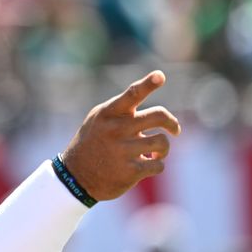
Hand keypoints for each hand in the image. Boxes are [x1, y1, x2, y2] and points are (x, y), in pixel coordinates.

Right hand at [60, 70, 180, 201]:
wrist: (76, 176)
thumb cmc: (92, 142)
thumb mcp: (98, 120)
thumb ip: (122, 111)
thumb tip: (158, 113)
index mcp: (109, 113)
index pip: (132, 94)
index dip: (148, 84)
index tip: (160, 75)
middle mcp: (116, 129)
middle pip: (159, 116)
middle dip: (172, 123)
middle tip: (175, 130)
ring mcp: (123, 150)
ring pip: (162, 142)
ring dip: (163, 149)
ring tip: (155, 152)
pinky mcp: (130, 171)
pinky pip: (158, 165)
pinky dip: (157, 165)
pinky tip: (147, 164)